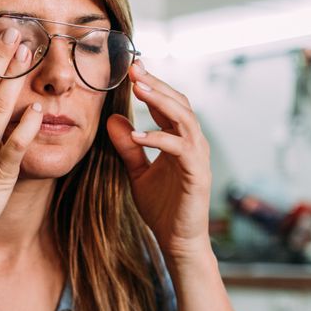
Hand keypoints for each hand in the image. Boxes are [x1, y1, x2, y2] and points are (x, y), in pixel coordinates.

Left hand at [106, 64, 212, 261]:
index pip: (168, 104)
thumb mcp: (137, 172)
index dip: (151, 85)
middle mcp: (193, 143)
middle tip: (134, 70)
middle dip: (156, 85)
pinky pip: (180, 148)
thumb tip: (112, 120)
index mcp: (180, 139)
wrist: (177, 241)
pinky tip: (138, 135)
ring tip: (139, 90)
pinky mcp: (197, 174)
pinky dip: (159, 138)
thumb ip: (128, 147)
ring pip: (185, 119)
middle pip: (179, 103)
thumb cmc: (163, 208)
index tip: (130, 69)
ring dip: (161, 102)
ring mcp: (198, 157)